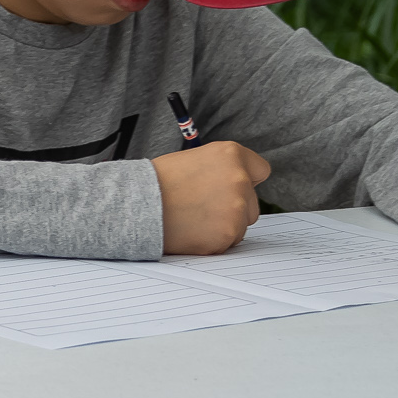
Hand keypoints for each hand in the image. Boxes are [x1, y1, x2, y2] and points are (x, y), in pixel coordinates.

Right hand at [152, 140, 270, 254]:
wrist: (136, 205)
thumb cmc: (158, 182)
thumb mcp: (195, 160)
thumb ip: (222, 170)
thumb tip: (237, 183)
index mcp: (231, 155)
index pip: (261, 170)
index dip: (247, 180)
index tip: (233, 187)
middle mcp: (239, 179)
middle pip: (252, 203)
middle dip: (233, 207)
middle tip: (202, 206)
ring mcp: (236, 209)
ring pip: (241, 224)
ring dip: (224, 225)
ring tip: (194, 218)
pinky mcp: (227, 234)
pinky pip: (228, 241)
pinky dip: (213, 240)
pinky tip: (192, 230)